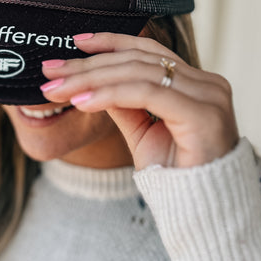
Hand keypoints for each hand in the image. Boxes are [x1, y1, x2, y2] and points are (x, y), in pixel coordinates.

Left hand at [41, 33, 238, 169]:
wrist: (202, 217)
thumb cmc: (176, 178)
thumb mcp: (142, 133)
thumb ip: (123, 103)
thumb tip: (91, 81)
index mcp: (198, 84)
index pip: (148, 51)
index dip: (110, 43)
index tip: (74, 43)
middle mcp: (208, 85)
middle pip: (139, 60)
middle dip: (89, 64)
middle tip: (51, 70)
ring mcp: (209, 97)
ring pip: (138, 73)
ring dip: (91, 78)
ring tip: (58, 89)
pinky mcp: (203, 115)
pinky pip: (146, 93)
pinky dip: (109, 94)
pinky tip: (82, 102)